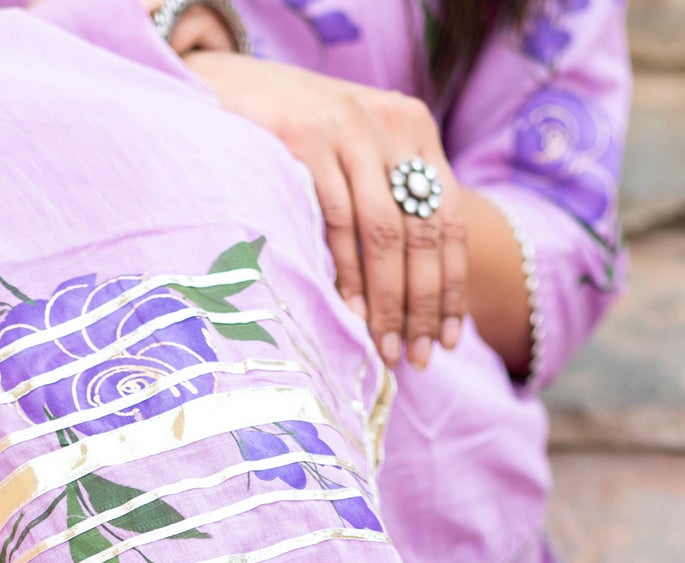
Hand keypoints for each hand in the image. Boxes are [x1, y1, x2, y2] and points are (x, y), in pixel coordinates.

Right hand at [185, 53, 465, 368]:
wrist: (232, 83)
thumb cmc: (299, 133)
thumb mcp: (358, 152)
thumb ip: (391, 197)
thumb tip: (418, 290)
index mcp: (415, 128)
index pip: (450, 219)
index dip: (452, 286)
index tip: (450, 339)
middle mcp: (390, 124)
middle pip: (422, 232)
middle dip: (423, 305)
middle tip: (418, 357)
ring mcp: (348, 128)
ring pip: (384, 233)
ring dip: (388, 301)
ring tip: (385, 348)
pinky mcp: (305, 137)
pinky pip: (338, 221)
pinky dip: (348, 274)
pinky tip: (350, 313)